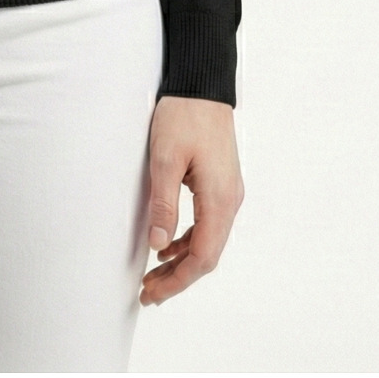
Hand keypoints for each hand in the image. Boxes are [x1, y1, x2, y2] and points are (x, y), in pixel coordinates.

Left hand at [140, 94, 243, 305]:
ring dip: (182, 260)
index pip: (202, 257)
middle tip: (149, 292)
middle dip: (178, 277)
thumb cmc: (185, 115)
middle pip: (207, 255)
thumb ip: (164, 203)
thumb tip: (158, 245)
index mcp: (219, 199)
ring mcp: (227, 192)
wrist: (202, 84)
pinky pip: (207, 223)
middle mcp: (229, 200)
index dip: (177, 280)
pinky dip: (188, 239)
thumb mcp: (165, 159)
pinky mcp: (220, 183)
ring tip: (154, 274)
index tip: (153, 293)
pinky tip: (167, 243)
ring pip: (208, 240)